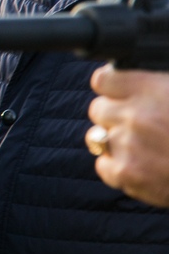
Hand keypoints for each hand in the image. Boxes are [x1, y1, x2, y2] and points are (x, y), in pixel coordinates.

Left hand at [89, 65, 168, 206]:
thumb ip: (157, 87)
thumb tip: (138, 85)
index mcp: (151, 89)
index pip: (103, 80)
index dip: (112, 88)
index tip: (119, 94)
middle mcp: (135, 114)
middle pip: (97, 109)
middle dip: (113, 116)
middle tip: (136, 126)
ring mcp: (127, 145)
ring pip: (96, 138)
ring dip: (114, 142)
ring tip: (140, 148)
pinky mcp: (126, 173)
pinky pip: (103, 166)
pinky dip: (117, 168)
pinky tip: (140, 167)